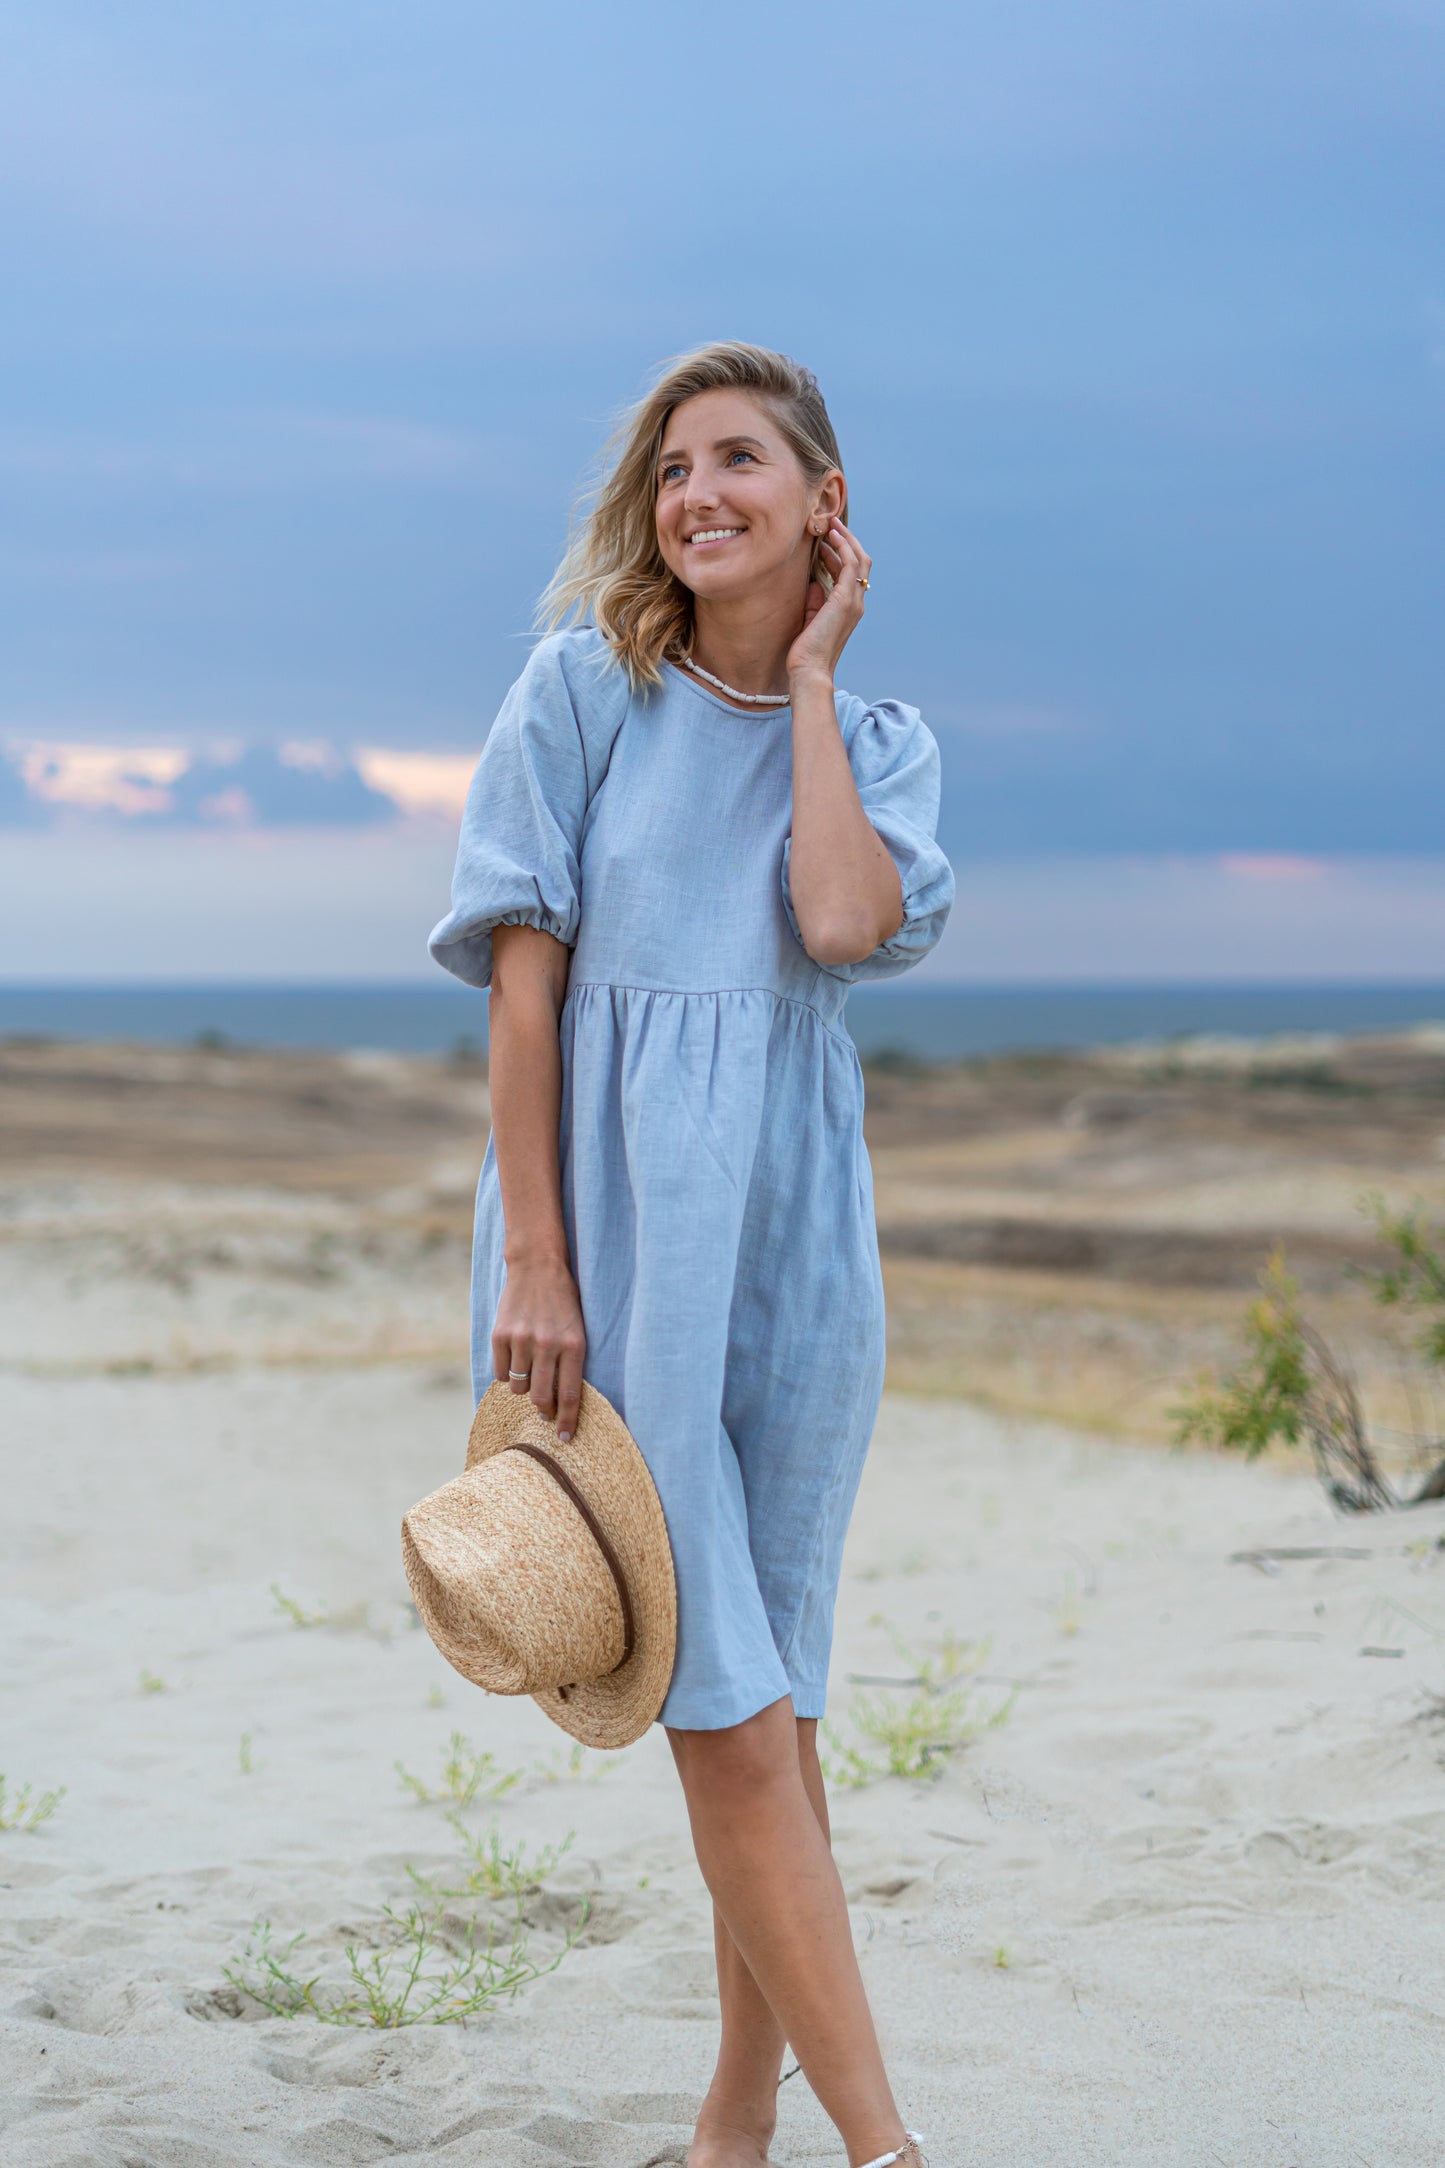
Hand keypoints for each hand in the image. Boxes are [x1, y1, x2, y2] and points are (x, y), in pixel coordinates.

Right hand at [492, 1258, 586, 1440]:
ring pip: (518, 1388)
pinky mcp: (500, 1335)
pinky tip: (515, 1360)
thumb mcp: (578, 1330)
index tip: (564, 1438)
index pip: (570, 1395)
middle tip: (544, 1412)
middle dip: (544, 1411)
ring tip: (529, 1371)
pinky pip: (501, 1373)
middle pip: (542, 1397)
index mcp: (573, 1345)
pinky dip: (507, 1374)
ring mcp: (521, 1340)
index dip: (566, 1421)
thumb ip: (570, 1363)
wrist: (537, 1266)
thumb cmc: (563, 1301)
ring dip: (524, 1388)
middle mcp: (547, 1345)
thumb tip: (559, 1403)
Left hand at [785, 517, 871, 685]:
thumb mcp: (810, 619)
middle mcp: (856, 603)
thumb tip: (815, 582)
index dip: (839, 553)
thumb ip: (815, 601)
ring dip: (845, 538)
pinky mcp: (845, 600)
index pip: (852, 573)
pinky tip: (831, 536)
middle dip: (847, 540)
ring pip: (859, 559)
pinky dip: (842, 547)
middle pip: (861, 562)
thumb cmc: (806, 651)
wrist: (809, 670)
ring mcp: (853, 601)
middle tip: (831, 522)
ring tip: (830, 523)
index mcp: (849, 608)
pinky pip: (850, 565)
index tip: (824, 540)